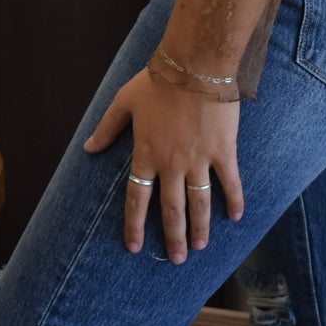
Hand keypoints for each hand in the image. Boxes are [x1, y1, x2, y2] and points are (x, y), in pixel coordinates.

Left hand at [83, 65, 244, 260]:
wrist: (195, 66)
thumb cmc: (157, 82)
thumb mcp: (124, 102)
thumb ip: (107, 128)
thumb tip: (88, 148)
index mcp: (146, 155)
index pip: (137, 200)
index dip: (134, 226)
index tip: (134, 247)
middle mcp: (171, 165)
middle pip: (171, 210)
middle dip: (172, 238)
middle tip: (176, 259)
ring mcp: (199, 160)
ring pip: (199, 204)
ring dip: (199, 228)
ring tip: (200, 246)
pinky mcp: (223, 152)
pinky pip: (230, 182)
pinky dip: (234, 200)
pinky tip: (236, 217)